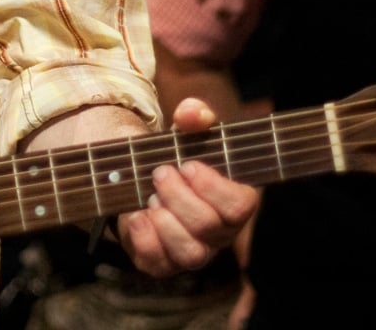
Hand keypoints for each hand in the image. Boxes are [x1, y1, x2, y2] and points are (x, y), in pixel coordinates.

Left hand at [116, 97, 258, 276]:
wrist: (143, 181)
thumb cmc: (177, 158)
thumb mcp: (186, 134)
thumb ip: (194, 117)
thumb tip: (191, 113)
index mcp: (235, 202)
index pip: (240, 206)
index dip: (212, 187)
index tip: (187, 165)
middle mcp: (219, 234)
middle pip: (208, 226)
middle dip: (179, 196)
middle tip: (159, 173)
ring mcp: (193, 253)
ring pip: (189, 253)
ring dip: (164, 220)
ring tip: (150, 196)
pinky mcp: (163, 263)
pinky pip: (158, 262)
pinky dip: (143, 237)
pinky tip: (135, 215)